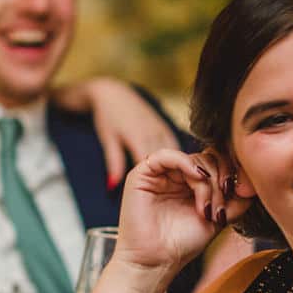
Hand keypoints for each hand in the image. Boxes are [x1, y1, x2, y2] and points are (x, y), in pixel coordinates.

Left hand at [52, 76, 179, 187]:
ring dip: (181, 171)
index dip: (158, 185)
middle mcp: (156, 133)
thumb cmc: (108, 116)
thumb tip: (111, 187)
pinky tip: (182, 174)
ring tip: (184, 190)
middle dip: (175, 181)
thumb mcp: (108, 139)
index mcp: (140, 138)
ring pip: (178, 155)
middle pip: (171, 163)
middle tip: (180, 199)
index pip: (154, 167)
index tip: (160, 200)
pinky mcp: (167, 128)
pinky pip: (178, 148)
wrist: (115, 91)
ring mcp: (164, 129)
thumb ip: (113, 163)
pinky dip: (180, 161)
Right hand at [116, 148, 256, 273]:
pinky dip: (187, 164)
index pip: (217, 162)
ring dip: (208, 183)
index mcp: (192, 183)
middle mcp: (176, 175)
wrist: (157, 262)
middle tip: (220, 209)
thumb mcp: (218, 218)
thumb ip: (236, 201)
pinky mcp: (142, 174)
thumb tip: (253, 184)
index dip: (232, 173)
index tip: (240, 194)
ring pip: (194, 159)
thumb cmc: (183, 243)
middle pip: (208, 159)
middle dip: (221, 182)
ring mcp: (160, 173)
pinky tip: (198, 179)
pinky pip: (167, 155)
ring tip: (207, 209)